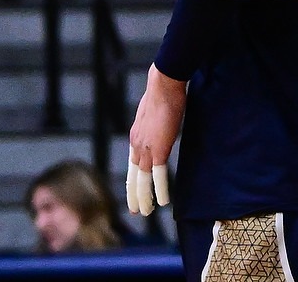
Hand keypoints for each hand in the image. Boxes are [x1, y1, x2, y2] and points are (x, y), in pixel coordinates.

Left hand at [126, 66, 183, 214]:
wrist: (163, 84)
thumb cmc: (164, 90)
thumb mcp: (156, 109)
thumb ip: (156, 120)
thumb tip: (163, 117)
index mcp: (136, 136)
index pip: (133, 164)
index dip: (134, 180)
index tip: (135, 191)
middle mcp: (137, 145)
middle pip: (134, 177)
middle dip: (134, 195)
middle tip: (136, 211)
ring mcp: (146, 149)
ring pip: (143, 181)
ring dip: (144, 199)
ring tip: (145, 213)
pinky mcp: (159, 150)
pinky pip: (158, 176)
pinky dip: (160, 191)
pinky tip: (163, 202)